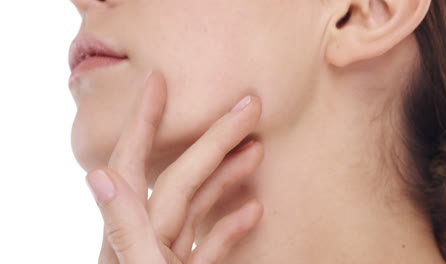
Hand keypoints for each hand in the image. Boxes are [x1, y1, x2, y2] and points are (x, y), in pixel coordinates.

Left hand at [85, 71, 263, 263]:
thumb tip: (98, 176)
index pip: (131, 164)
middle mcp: (142, 239)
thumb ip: (125, 229)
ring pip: (196, 205)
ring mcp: (163, 257)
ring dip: (226, 176)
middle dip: (214, 141)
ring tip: (255, 149)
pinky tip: (252, 208)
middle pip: (179, 179)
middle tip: (246, 108)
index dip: (142, 120)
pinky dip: (229, 224)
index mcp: (124, 236)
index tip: (156, 80)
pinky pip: (207, 242)